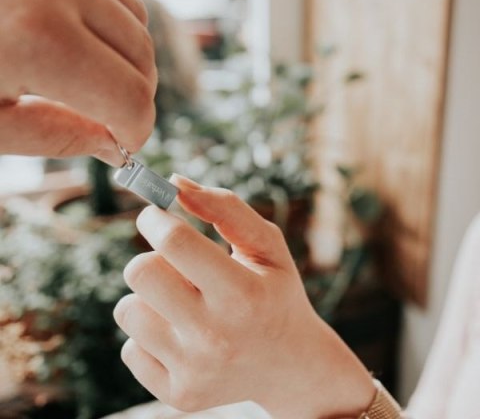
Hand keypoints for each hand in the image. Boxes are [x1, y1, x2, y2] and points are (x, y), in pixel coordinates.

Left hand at [0, 0, 156, 165]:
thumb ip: (58, 136)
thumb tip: (112, 144)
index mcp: (37, 38)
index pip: (131, 99)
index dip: (135, 132)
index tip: (121, 145)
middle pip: (143, 62)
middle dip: (136, 103)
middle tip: (109, 124)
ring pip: (138, 27)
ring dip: (131, 67)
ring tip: (98, 89)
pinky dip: (119, 32)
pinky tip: (93, 53)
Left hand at [114, 176, 375, 417]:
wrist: (290, 364)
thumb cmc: (274, 293)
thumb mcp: (266, 245)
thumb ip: (225, 207)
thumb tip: (175, 183)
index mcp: (242, 293)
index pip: (175, 241)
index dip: (155, 218)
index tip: (154, 214)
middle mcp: (215, 336)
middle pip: (141, 273)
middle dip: (152, 258)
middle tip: (174, 264)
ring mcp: (193, 370)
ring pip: (128, 310)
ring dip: (150, 298)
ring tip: (183, 303)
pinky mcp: (177, 394)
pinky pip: (131, 348)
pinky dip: (150, 334)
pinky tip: (182, 335)